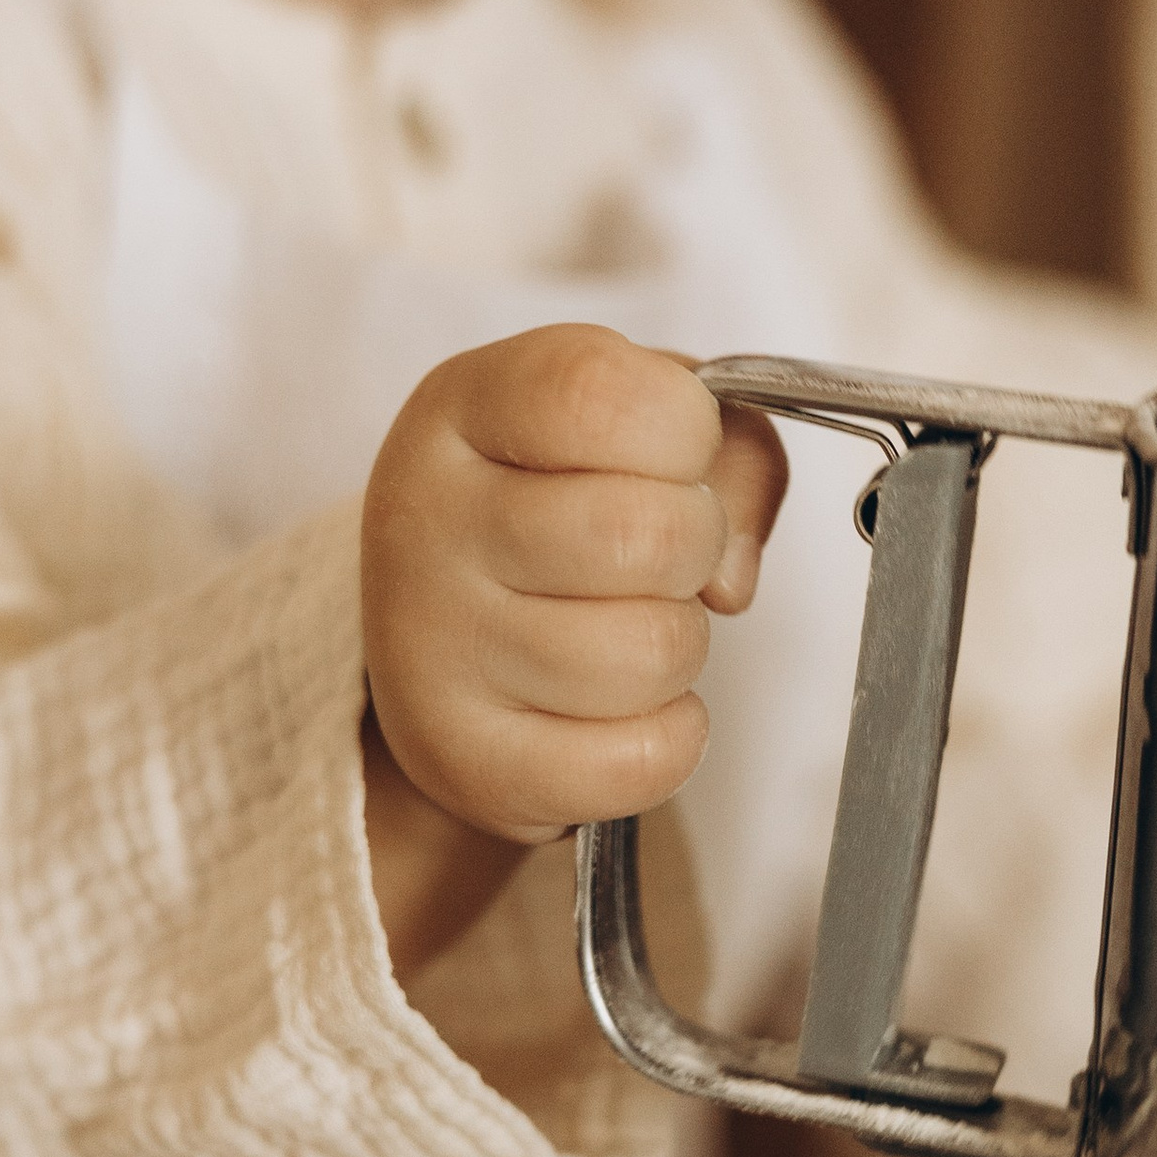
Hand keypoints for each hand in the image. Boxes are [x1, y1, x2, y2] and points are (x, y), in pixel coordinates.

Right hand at [359, 326, 787, 976]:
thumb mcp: (633, 427)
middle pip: (646, 534)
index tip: (670, 453)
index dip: (683, 429)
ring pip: (654, 653)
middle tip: (659, 554)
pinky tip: (623, 705)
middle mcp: (425, 522)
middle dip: (695, 546)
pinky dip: (669, 736)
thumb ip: (727, 446)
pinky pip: (644, 759)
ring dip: (679, 646)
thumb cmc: (558, 508)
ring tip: (624, 625)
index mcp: (465, 408)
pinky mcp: (469, 762)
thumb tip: (730, 577)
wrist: (443, 635)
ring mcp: (432, 651)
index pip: (600, 394)